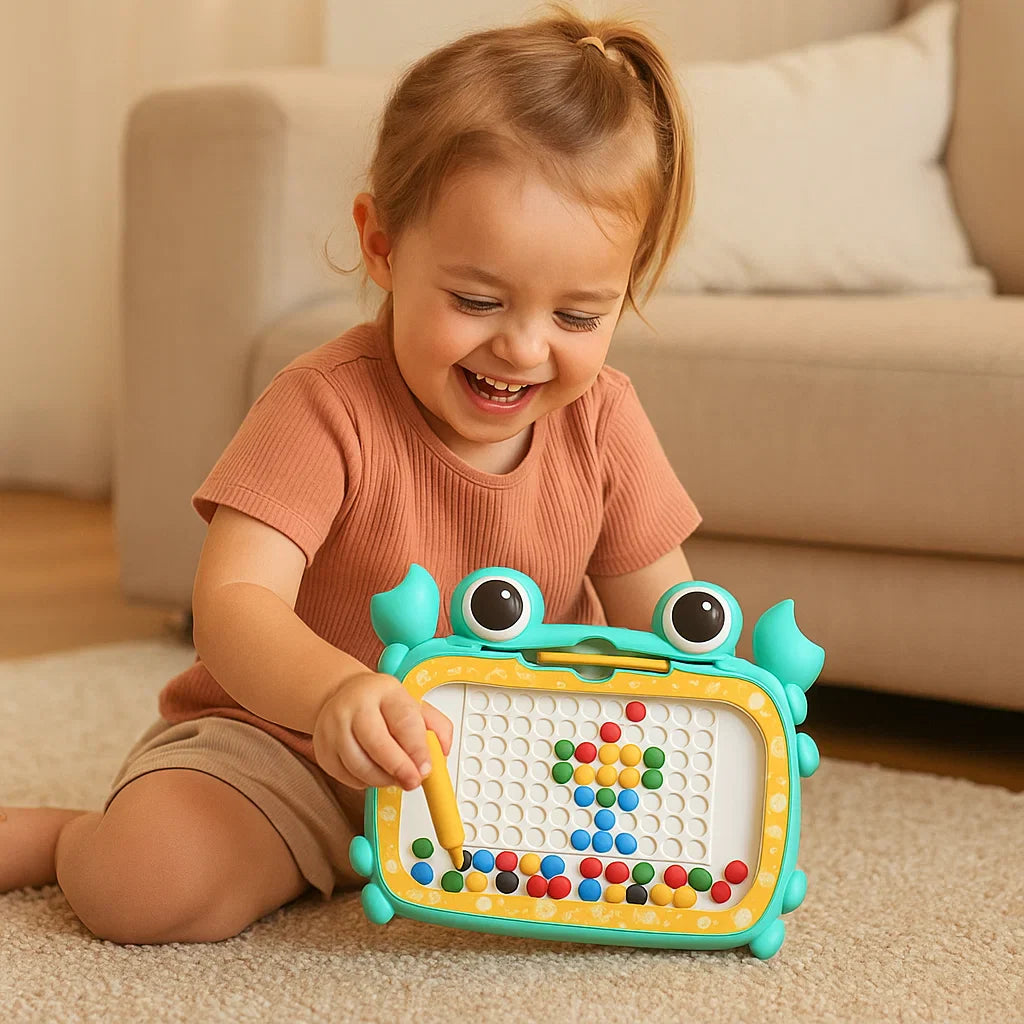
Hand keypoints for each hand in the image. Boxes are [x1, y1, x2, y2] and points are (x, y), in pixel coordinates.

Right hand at [312, 671, 453, 791]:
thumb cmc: (384, 704)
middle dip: (399, 768)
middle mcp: (355, 706)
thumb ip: (437, 727)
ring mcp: (334, 727)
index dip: (416, 748)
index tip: (426, 768)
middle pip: (376, 742)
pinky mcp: (323, 750)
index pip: (403, 720)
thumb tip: (443, 753)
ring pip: (359, 765)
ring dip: (383, 779)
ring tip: (396, 777)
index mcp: (385, 691)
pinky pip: (346, 777)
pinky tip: (375, 772)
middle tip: (413, 782)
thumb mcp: (415, 705)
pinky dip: (364, 782)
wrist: (345, 696)